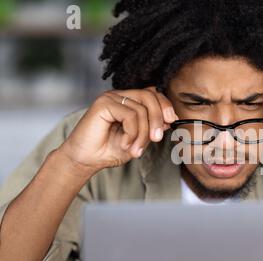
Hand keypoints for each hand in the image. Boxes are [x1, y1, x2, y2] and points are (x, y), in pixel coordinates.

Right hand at [58, 86, 177, 173]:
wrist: (86, 160)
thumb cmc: (110, 150)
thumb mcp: (139, 139)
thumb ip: (151, 128)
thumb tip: (169, 119)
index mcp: (129, 101)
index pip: (153, 94)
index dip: (165, 105)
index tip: (173, 121)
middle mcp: (120, 96)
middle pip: (150, 96)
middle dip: (158, 118)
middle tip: (156, 139)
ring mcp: (111, 98)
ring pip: (141, 109)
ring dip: (142, 134)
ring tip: (135, 150)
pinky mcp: (103, 103)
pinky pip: (130, 115)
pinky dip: (132, 133)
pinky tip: (125, 143)